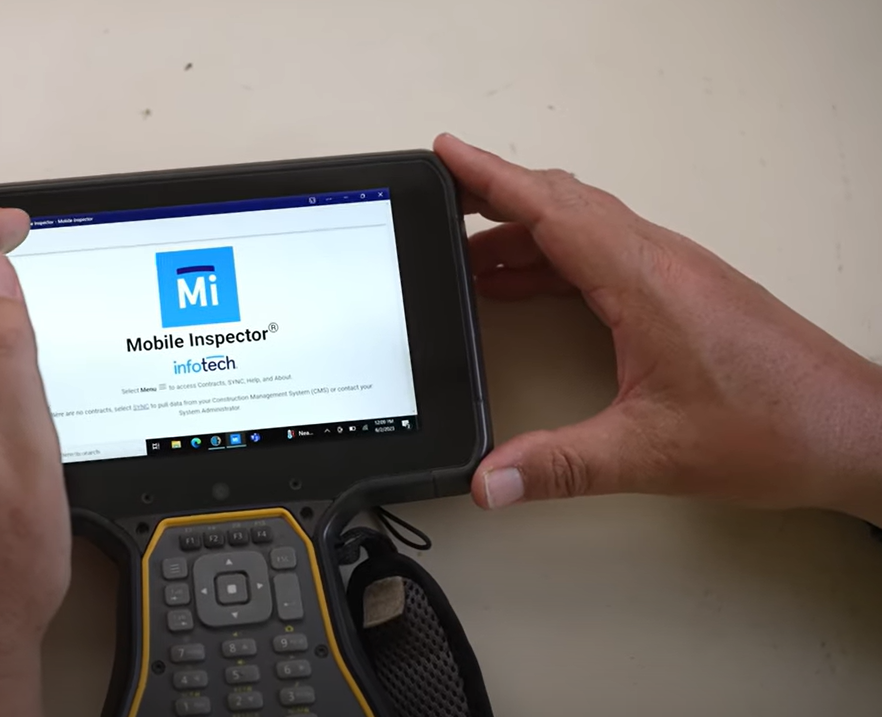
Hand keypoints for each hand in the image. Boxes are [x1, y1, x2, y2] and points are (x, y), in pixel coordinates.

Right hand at [434, 134, 881, 524]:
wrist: (853, 431)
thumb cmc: (774, 427)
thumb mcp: (651, 452)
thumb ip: (561, 466)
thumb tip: (490, 481)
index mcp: (644, 280)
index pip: (550, 208)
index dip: (490, 177)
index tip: (445, 152)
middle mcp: (660, 262)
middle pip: (563, 204)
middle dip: (494, 196)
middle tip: (442, 199)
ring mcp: (675, 273)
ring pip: (584, 228)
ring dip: (523, 233)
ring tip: (468, 257)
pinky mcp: (685, 292)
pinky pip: (605, 254)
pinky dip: (555, 260)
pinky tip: (529, 288)